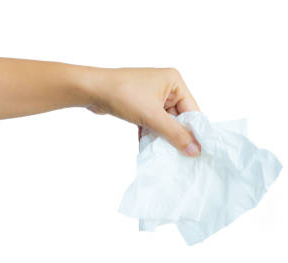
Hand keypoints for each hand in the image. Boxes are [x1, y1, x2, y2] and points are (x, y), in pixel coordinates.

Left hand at [83, 68, 200, 156]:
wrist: (90, 89)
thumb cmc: (122, 94)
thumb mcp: (152, 116)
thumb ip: (175, 134)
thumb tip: (195, 151)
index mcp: (174, 82)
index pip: (192, 110)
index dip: (194, 131)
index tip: (196, 152)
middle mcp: (166, 87)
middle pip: (179, 118)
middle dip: (175, 136)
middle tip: (180, 156)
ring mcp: (153, 96)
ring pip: (165, 122)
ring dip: (162, 137)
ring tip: (162, 153)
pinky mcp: (141, 104)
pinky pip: (152, 123)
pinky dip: (150, 134)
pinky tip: (147, 147)